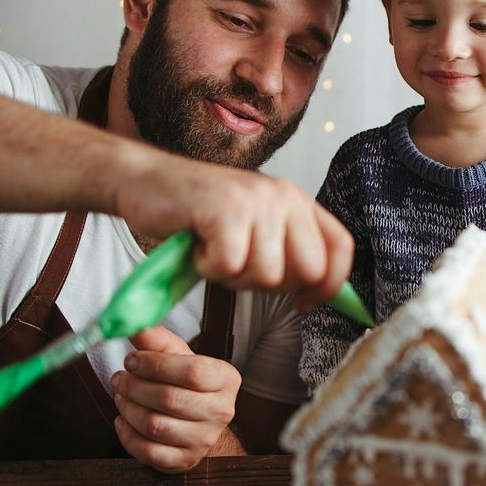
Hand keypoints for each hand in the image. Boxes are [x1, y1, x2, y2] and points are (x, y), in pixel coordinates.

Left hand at [110, 325, 241, 472]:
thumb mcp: (178, 356)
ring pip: (155, 425)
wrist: (199, 422)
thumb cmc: (187, 383)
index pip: (192, 371)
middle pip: (170, 399)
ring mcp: (204, 440)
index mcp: (226, 379)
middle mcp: (222, 411)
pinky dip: (127, 435)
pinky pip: (148, 451)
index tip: (131, 359)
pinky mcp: (185, 461)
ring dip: (128, 408)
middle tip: (118, 378)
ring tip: (121, 396)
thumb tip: (134, 324)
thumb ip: (157, 339)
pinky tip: (123, 420)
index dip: (155, 364)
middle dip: (134, 386)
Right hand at [113, 152, 352, 310]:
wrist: (144, 181)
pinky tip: (197, 245)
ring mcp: (256, 201)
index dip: (329, 286)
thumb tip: (317, 295)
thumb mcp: (253, 228)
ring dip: (232, 276)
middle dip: (270, 284)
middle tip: (237, 265)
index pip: (341, 248)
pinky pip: (230, 266)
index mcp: (296, 201)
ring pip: (267, 275)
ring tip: (213, 250)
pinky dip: (207, 268)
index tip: (303, 304)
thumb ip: (286, 251)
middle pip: (308, 270)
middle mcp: (284, 196)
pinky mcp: (225, 209)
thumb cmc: (197, 214)